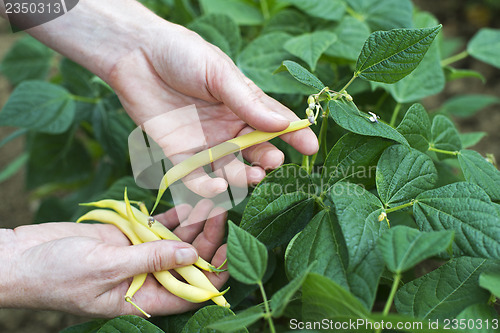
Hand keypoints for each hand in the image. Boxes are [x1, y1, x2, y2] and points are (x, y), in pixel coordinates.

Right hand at [1, 204, 226, 316]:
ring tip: (212, 202)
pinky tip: (191, 202)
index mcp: (143, 298)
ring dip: (194, 223)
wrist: (24, 256)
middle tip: (221, 213)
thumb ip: (151, 260)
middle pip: (187, 261)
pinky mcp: (129, 236)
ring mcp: (139, 255)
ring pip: (176, 240)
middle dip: (206, 239)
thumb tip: (190, 255)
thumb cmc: (57, 273)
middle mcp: (146, 278)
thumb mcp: (107, 267)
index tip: (229, 252)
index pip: (189, 291)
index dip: (213, 275)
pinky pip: (159, 226)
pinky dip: (174, 215)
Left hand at [24, 0, 317, 195]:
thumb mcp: (219, 73)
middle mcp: (227, 127)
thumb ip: (247, 101)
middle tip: (271, 162)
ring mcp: (205, 143)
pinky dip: (208, 187)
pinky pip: (197, 178)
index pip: (274, 122)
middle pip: (254, 151)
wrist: (135, 55)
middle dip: (266, 159)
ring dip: (241, 178)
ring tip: (248, 175)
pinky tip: (217, 186)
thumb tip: (282, 123)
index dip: (294, 135)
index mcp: (242, 103)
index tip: (311, 148)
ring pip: (230, 169)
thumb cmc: (181, 54)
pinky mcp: (179, 155)